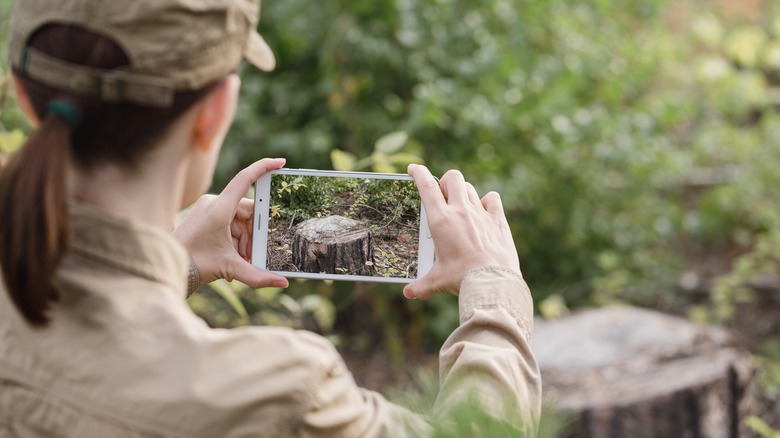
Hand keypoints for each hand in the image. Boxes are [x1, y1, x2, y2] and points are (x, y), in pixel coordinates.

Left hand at [174, 158, 289, 288]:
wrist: (167, 265)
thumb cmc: (193, 263)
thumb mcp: (229, 268)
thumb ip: (257, 276)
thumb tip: (283, 283)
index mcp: (219, 208)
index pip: (245, 179)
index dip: (264, 167)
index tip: (281, 162)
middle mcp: (214, 203)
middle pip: (247, 211)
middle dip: (255, 233)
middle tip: (257, 253)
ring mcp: (209, 209)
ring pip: (240, 221)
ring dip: (246, 240)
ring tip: (242, 259)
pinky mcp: (205, 217)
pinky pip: (230, 224)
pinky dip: (237, 240)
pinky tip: (235, 257)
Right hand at [403, 164, 520, 299]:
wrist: (492, 281)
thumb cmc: (462, 279)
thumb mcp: (438, 281)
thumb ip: (421, 285)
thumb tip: (408, 293)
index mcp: (440, 220)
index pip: (426, 186)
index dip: (419, 172)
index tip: (413, 169)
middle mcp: (460, 211)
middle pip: (452, 178)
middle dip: (445, 182)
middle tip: (442, 195)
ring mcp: (480, 213)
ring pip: (469, 187)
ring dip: (463, 192)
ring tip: (460, 207)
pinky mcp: (498, 220)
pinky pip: (492, 198)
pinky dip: (487, 201)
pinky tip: (484, 210)